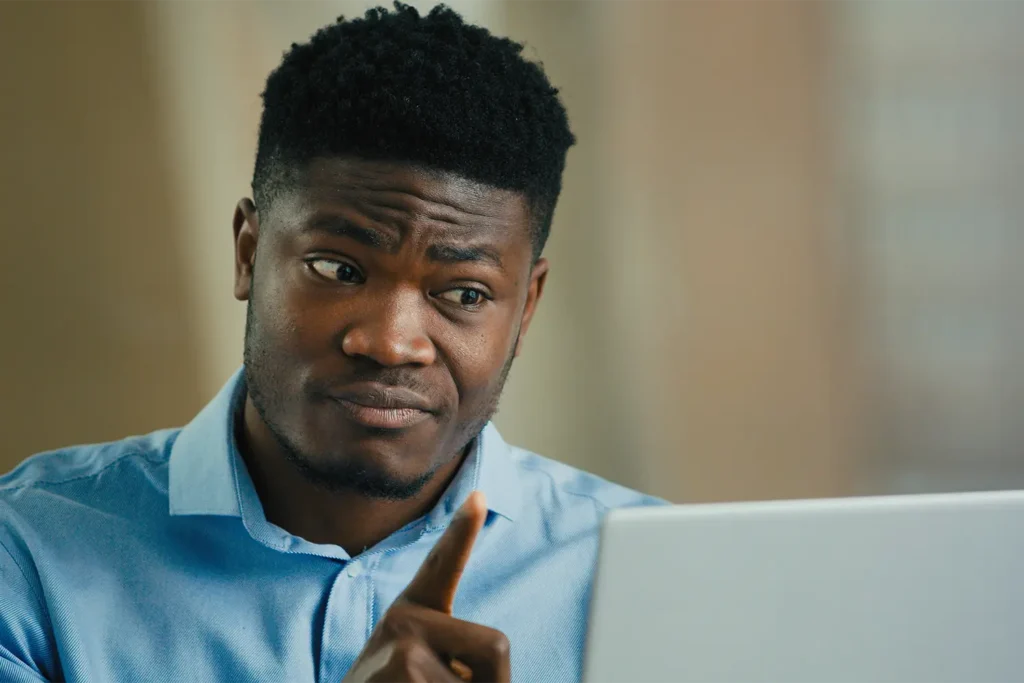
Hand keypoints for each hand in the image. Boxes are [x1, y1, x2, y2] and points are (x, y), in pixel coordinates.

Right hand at [341, 491, 509, 682]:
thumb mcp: (419, 665)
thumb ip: (454, 648)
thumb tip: (494, 651)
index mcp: (413, 611)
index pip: (442, 565)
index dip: (462, 531)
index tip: (479, 495)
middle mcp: (405, 620)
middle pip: (497, 646)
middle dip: (494, 682)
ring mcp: (401, 649)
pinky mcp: (403, 674)